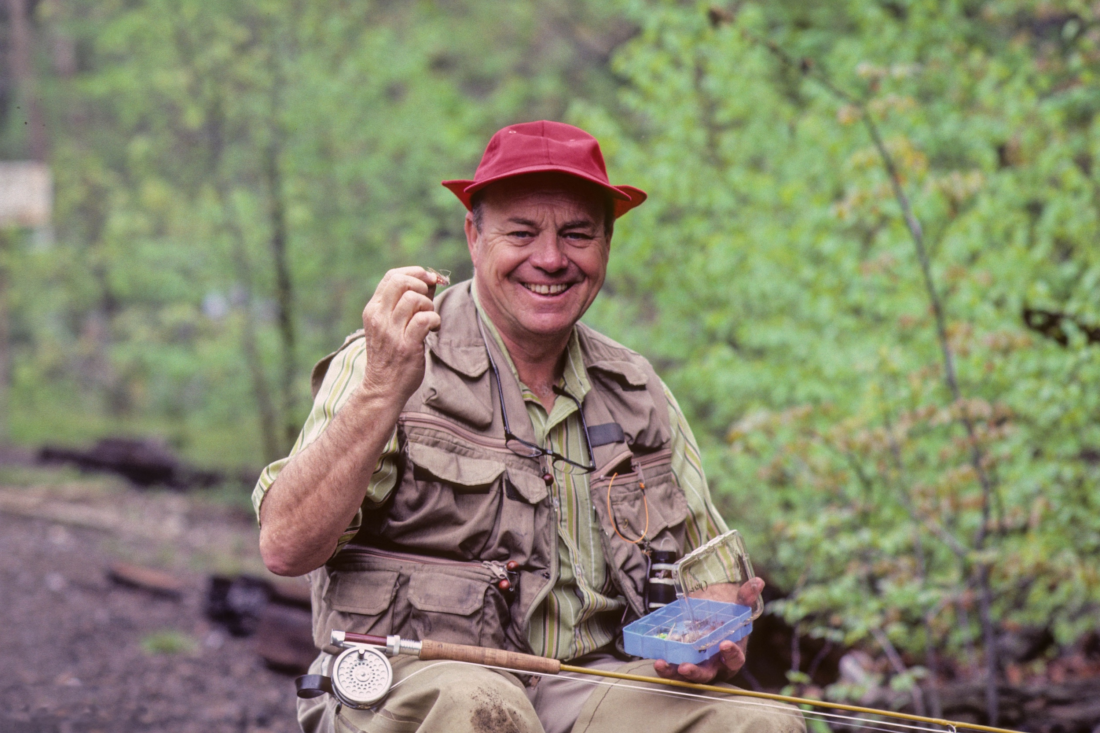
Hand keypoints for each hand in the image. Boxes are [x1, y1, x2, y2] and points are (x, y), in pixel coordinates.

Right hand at [359, 266, 444, 401]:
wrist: (382, 388)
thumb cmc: (390, 354)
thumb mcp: (390, 324)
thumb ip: (408, 301)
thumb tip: (432, 278)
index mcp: (373, 309)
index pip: (392, 276)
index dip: (415, 272)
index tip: (429, 280)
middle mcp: (379, 318)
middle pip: (401, 281)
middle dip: (421, 285)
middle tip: (427, 301)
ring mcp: (391, 332)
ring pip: (414, 298)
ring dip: (429, 305)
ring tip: (429, 318)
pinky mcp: (406, 346)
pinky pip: (424, 319)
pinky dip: (434, 319)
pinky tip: (434, 328)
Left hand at [652, 577, 763, 683]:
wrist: (713, 615)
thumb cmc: (729, 614)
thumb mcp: (738, 604)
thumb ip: (746, 595)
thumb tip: (757, 582)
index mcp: (733, 654)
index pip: (735, 659)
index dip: (731, 654)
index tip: (724, 644)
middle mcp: (716, 665)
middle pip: (707, 674)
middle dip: (696, 672)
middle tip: (685, 667)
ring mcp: (699, 665)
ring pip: (687, 676)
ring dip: (673, 673)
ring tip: (661, 664)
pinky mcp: (684, 662)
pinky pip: (674, 669)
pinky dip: (665, 667)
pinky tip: (657, 659)